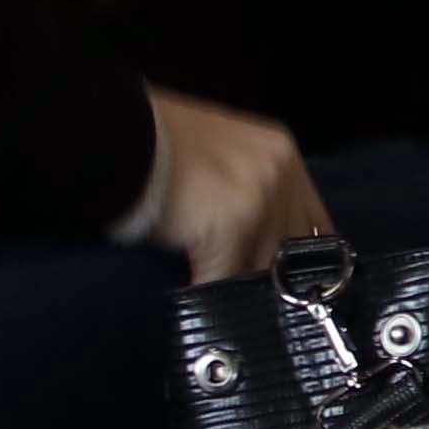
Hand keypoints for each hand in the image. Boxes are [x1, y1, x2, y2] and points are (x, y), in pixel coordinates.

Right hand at [137, 88, 332, 284]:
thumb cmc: (156, 141)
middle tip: (248, 290)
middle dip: (268, 271)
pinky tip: (198, 295)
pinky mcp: (231, 225)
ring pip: (262, 264)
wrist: (116, 132)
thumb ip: (246, 185)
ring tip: (221, 293)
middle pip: (291, 244)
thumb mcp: (220, 152)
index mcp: (281, 154)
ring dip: (239, 283)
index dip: (298, 252)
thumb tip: (254, 233)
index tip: (290, 276)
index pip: (311, 216)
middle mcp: (280, 173)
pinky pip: (226, 274)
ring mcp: (259, 198)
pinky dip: (211, 291)